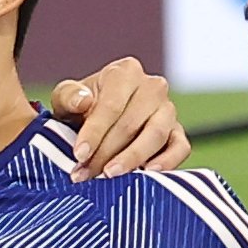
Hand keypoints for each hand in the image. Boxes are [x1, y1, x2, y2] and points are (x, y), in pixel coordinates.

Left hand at [44, 57, 187, 175]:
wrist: (100, 122)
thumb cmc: (81, 109)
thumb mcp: (67, 99)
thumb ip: (69, 97)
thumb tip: (84, 101)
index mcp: (125, 72)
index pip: (112, 104)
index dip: (94, 132)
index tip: (79, 154)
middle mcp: (152, 87)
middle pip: (131, 124)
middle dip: (105, 153)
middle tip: (85, 174)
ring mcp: (168, 109)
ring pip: (156, 135)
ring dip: (131, 159)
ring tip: (110, 176)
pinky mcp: (178, 132)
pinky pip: (180, 147)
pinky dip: (167, 162)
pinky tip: (147, 174)